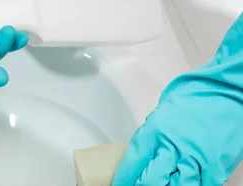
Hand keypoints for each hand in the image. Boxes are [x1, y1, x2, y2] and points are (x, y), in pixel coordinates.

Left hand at [113, 13, 242, 184]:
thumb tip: (141, 154)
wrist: (227, 89)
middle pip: (150, 181)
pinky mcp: (215, 166)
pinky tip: (189, 179)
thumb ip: (150, 136)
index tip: (121, 184)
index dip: (123, 179)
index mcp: (154, 132)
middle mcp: (172, 147)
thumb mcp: (161, 113)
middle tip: (140, 185)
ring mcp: (194, 158)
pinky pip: (201, 185)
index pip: (131, 165)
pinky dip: (194, 184)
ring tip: (166, 182)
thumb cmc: (195, 95)